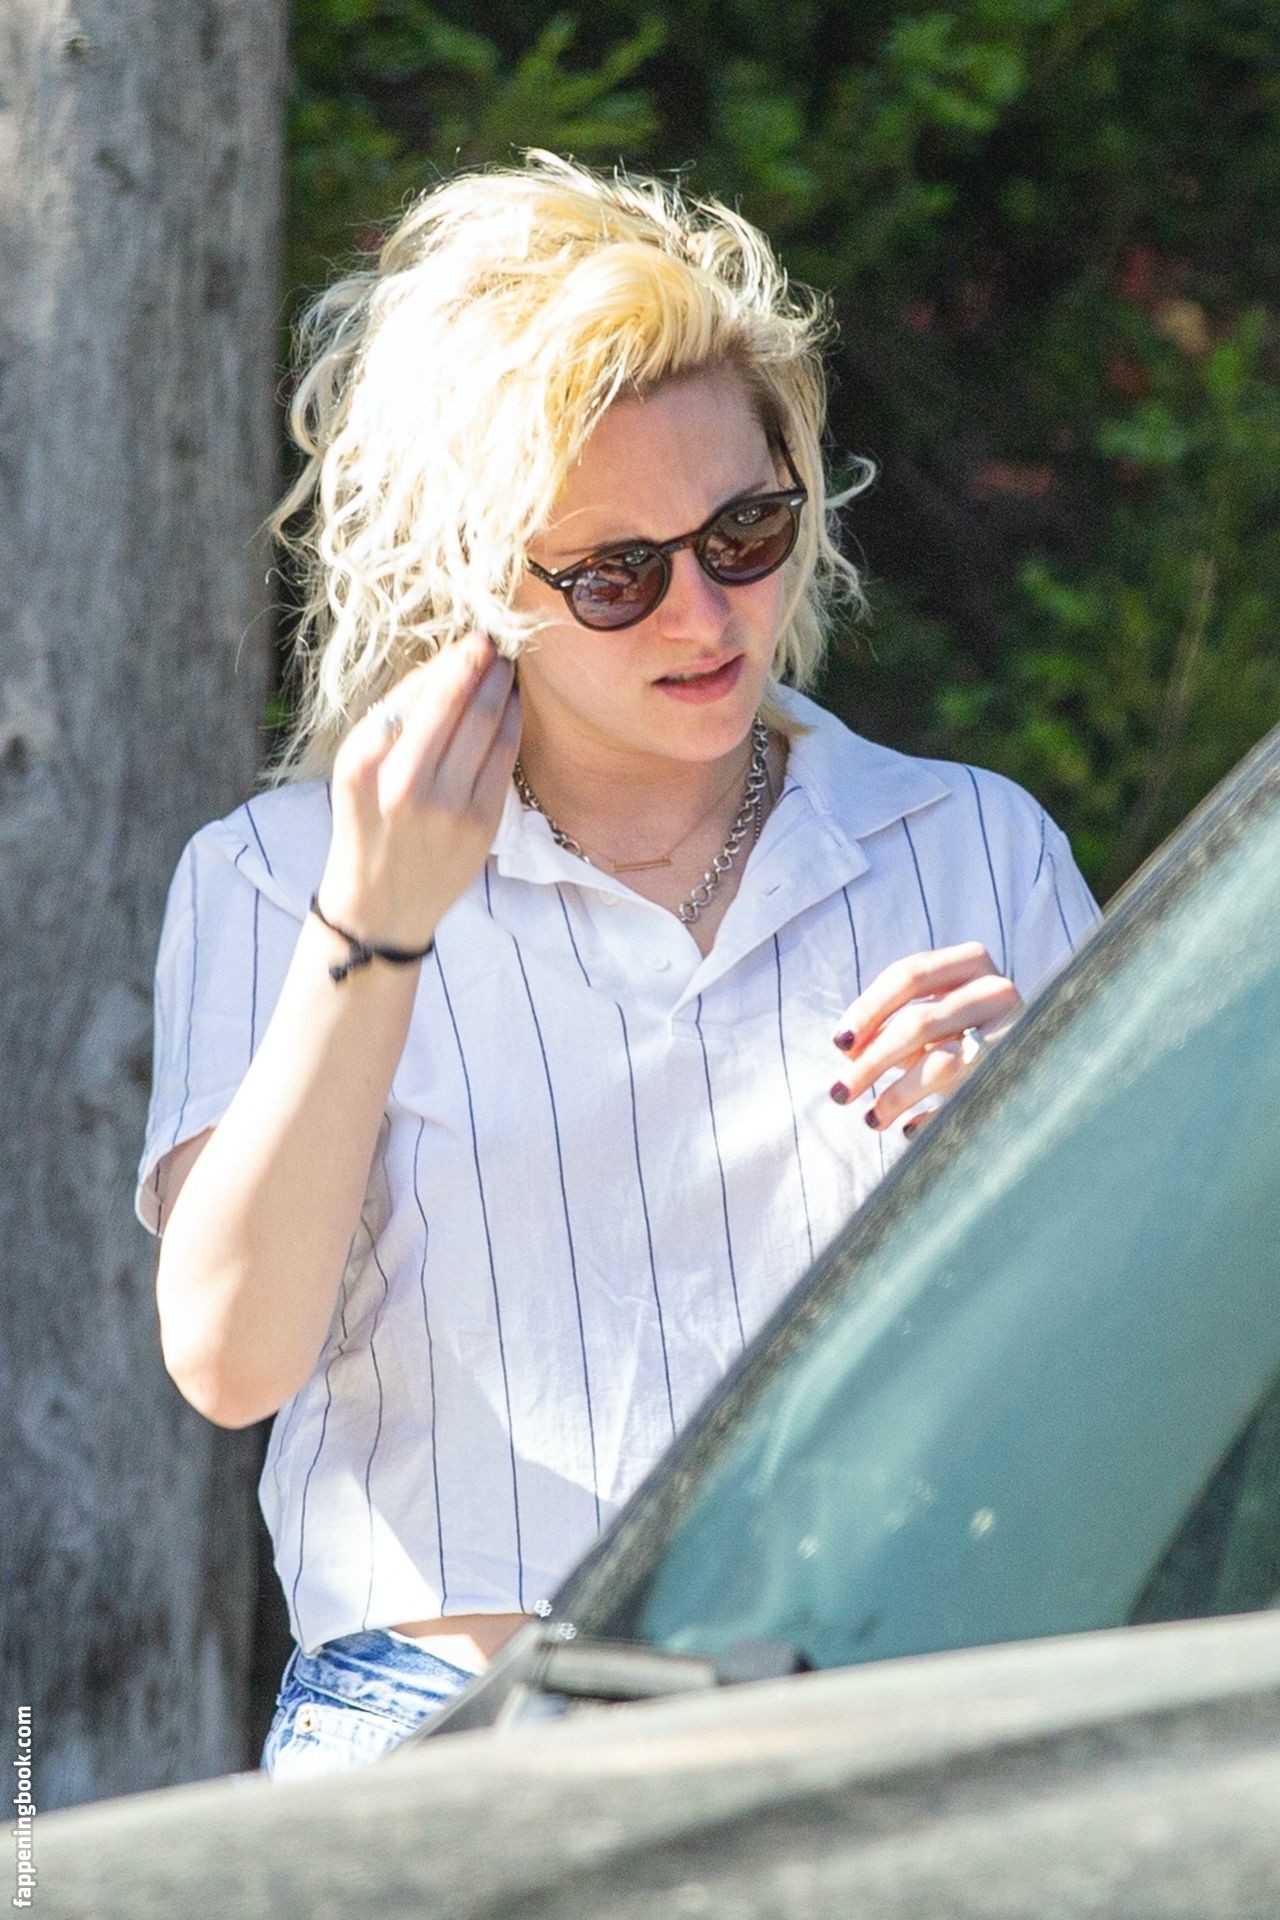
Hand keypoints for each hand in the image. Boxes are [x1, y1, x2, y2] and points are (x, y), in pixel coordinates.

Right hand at [318, 633, 519, 949]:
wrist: (380, 905)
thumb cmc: (366, 826)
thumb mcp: (355, 773)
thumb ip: (390, 724)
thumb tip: (442, 668)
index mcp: (363, 765)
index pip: (415, 696)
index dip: (450, 663)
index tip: (468, 639)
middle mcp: (404, 785)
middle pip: (455, 706)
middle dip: (479, 666)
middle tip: (493, 641)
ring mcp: (447, 808)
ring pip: (485, 727)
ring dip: (500, 689)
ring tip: (505, 666)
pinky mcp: (480, 825)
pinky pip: (503, 759)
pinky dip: (512, 724)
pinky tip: (514, 704)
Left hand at [829, 942, 1019, 1137]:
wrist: (1040, 1057)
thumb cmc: (963, 1032)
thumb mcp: (929, 1016)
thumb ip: (889, 1022)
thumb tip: (849, 1049)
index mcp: (970, 961)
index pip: (908, 975)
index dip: (867, 1010)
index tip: (839, 1044)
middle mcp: (997, 989)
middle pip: (918, 1022)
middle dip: (872, 1061)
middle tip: (839, 1092)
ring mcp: (1015, 1031)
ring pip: (942, 1064)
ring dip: (897, 1095)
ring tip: (872, 1119)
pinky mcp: (1021, 1071)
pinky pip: (966, 1098)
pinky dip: (933, 1118)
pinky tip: (909, 1130)